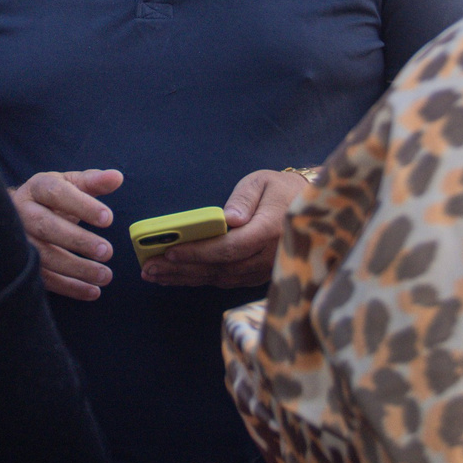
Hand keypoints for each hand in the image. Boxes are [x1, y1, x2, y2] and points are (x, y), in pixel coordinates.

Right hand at [9, 169, 123, 299]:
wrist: (17, 214)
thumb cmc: (53, 197)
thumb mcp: (71, 184)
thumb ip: (94, 182)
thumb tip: (116, 177)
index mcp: (37, 188)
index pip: (57, 193)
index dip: (82, 206)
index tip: (108, 218)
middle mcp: (22, 213)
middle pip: (46, 226)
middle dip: (77, 240)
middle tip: (107, 251)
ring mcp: (19, 241)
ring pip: (43, 256)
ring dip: (76, 269)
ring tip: (105, 275)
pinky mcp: (22, 264)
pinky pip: (44, 278)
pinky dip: (69, 288)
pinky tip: (92, 291)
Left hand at [138, 169, 302, 288]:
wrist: (313, 209)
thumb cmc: (282, 189)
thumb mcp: (263, 182)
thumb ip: (244, 198)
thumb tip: (228, 218)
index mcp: (271, 229)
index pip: (230, 247)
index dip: (199, 252)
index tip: (171, 251)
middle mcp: (271, 255)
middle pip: (221, 268)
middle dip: (182, 269)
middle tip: (149, 268)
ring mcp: (267, 270)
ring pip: (222, 278)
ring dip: (187, 278)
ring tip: (155, 274)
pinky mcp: (261, 276)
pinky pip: (229, 281)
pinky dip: (202, 279)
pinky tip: (178, 276)